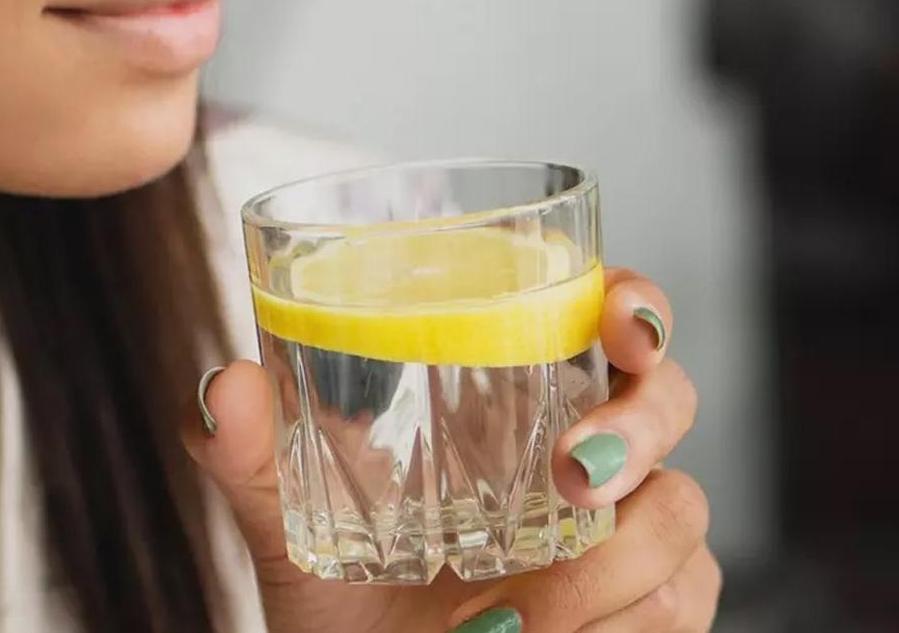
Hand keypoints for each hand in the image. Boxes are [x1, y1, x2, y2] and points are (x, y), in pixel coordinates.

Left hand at [184, 269, 719, 631]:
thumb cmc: (340, 593)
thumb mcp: (287, 518)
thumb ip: (250, 452)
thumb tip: (227, 387)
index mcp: (512, 401)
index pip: (606, 321)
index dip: (637, 306)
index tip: (620, 321)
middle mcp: (584, 456)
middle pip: (669, 400)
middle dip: (637, 429)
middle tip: (569, 476)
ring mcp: (626, 535)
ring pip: (679, 515)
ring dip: (602, 569)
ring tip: (503, 617)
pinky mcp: (648, 611)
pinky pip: (680, 606)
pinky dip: (616, 627)